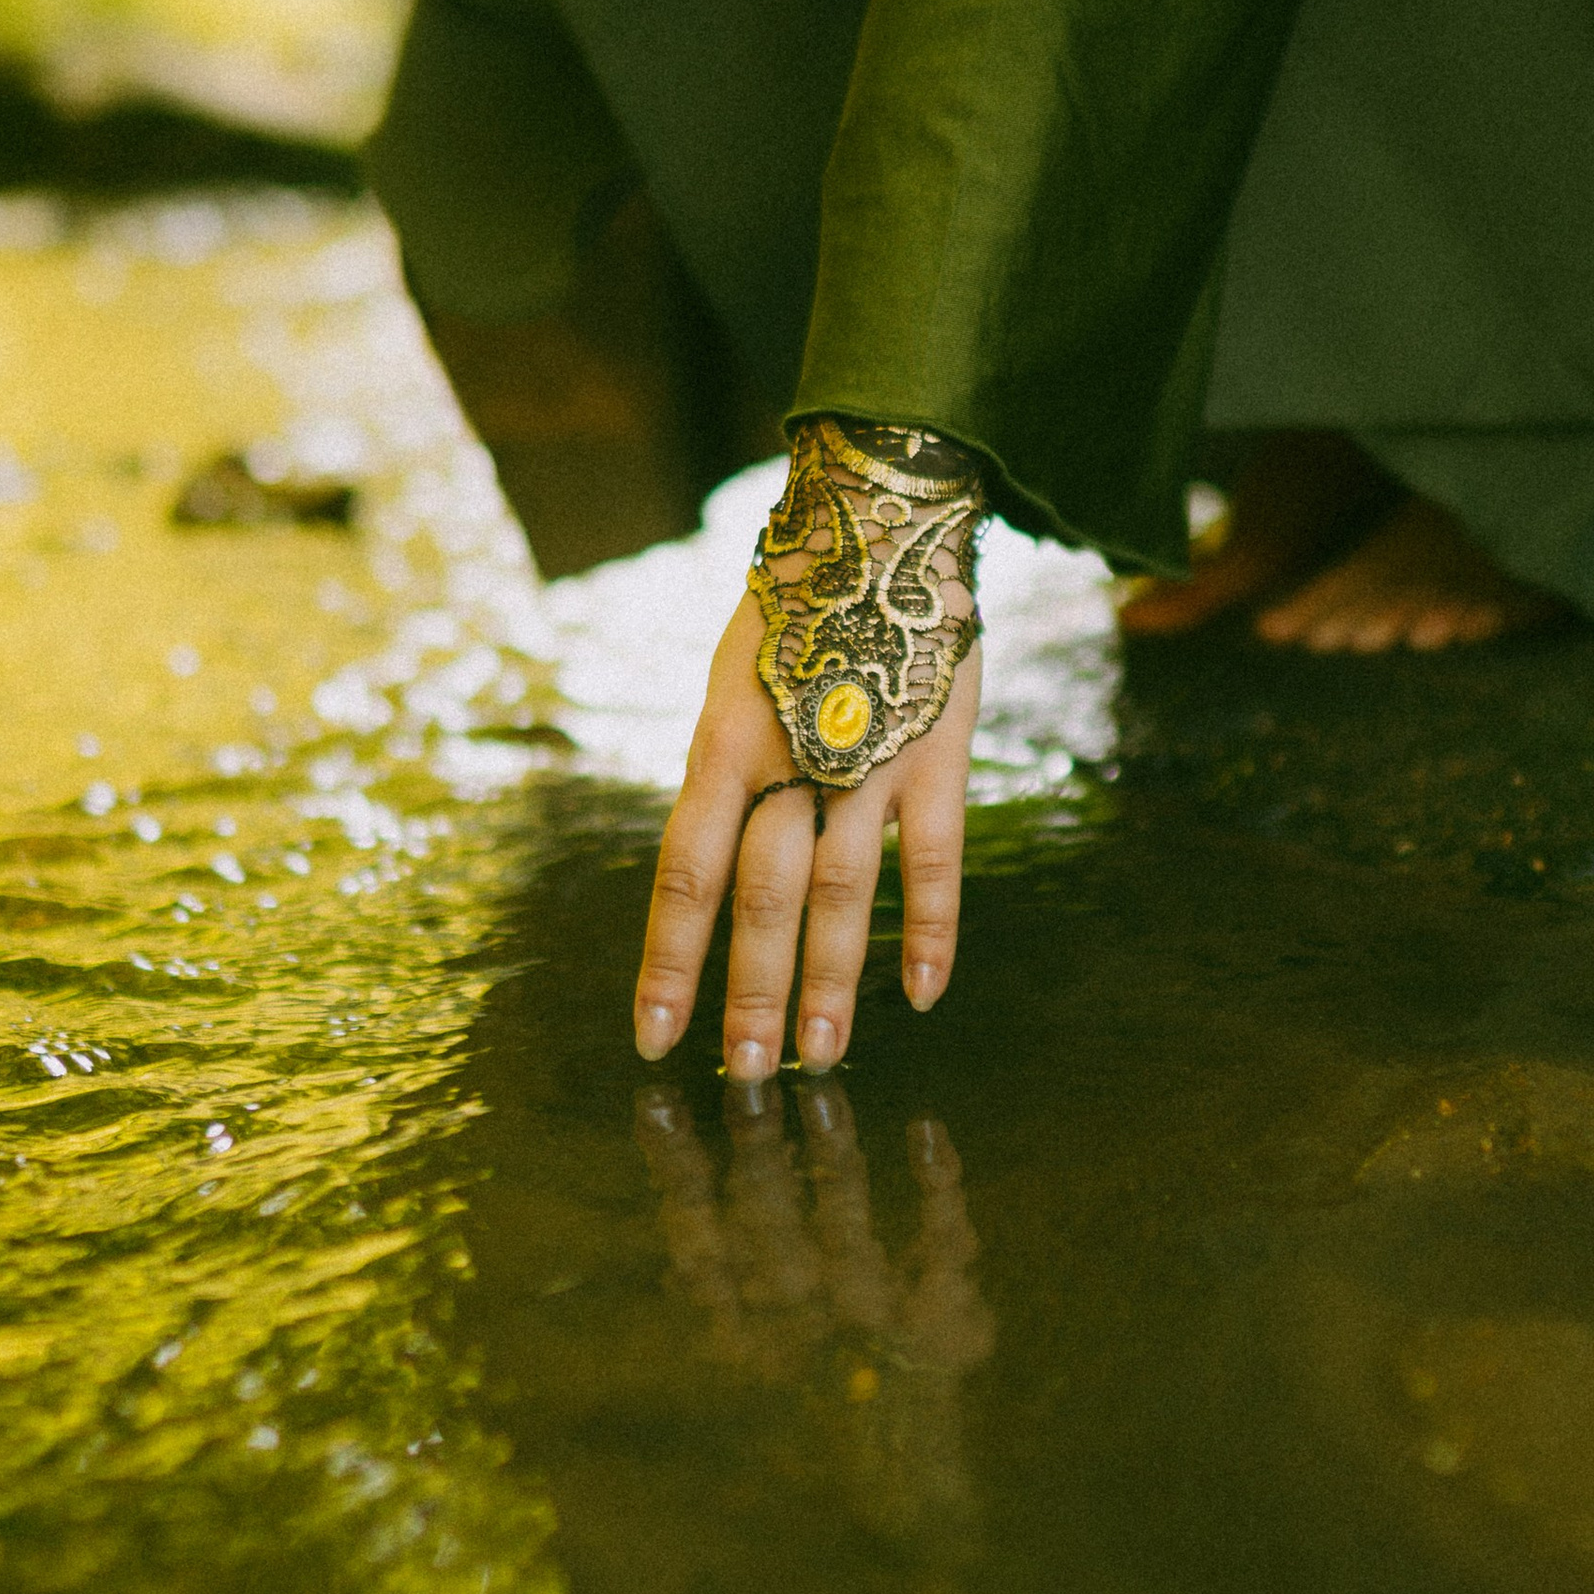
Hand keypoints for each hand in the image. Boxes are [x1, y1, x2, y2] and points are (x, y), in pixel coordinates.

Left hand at [632, 586, 978, 1079]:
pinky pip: (936, 859)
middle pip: (764, 898)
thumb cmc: (791, 609)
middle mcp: (792, 758)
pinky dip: (931, 930)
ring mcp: (870, 760)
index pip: (685, 872)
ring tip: (818, 1060)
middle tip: (744, 1077)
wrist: (880, 517)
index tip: (653, 1038)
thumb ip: (727, 773)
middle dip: (751, 995)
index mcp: (724, 741)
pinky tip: (923, 995)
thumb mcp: (730, 684)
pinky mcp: (940, 755)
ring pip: (844, 893)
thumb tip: (712, 874)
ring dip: (831, 983)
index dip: (669, 961)